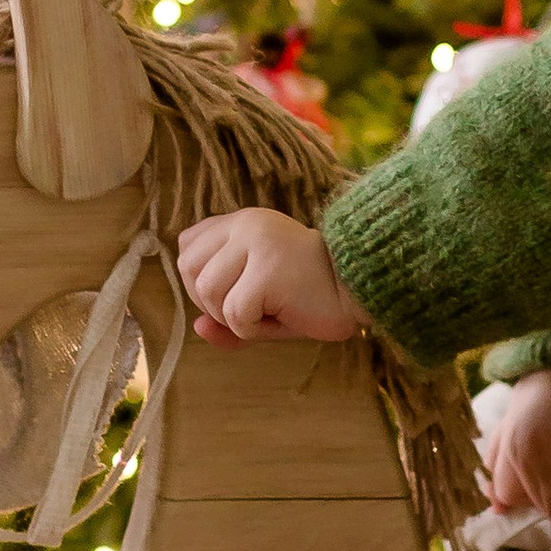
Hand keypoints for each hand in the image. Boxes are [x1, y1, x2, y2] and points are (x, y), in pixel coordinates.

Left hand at [177, 208, 367, 347]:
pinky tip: (284, 316)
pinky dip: (255, 329)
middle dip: (211, 303)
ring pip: (207, 292)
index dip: (200, 280)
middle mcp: (246, 224)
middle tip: (252, 308)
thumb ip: (225, 313)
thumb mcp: (261, 303)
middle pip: (189, 270)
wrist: (363, 289)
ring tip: (271, 311)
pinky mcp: (268, 268)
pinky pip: (236, 314)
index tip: (235, 291)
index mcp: (242, 221)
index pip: (188, 245)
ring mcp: (256, 242)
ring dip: (234, 318)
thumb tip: (198, 328)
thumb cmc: (311, 297)